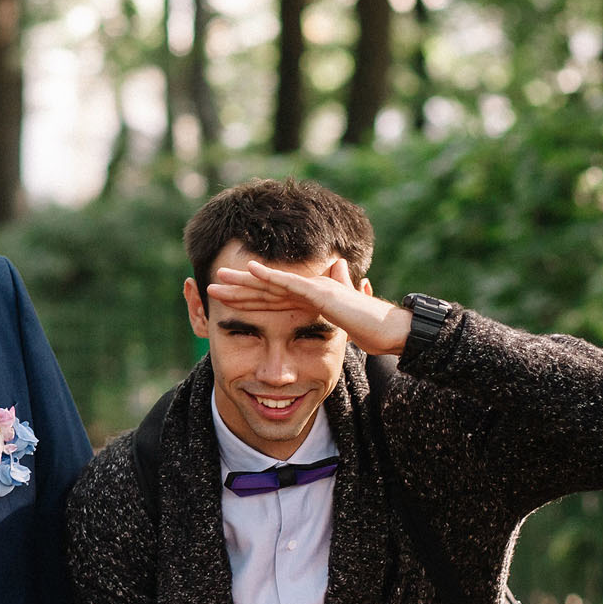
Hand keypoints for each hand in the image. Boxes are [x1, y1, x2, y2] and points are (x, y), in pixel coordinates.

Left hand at [209, 260, 412, 355]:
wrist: (391, 331)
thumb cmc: (370, 329)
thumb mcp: (342, 324)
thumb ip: (334, 309)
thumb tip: (331, 297)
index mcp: (310, 300)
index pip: (272, 299)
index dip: (249, 297)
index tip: (227, 298)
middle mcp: (310, 290)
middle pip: (266, 289)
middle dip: (238, 287)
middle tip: (211, 284)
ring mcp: (316, 289)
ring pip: (272, 284)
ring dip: (244, 281)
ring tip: (219, 278)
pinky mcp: (323, 293)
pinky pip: (292, 284)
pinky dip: (272, 277)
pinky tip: (253, 272)